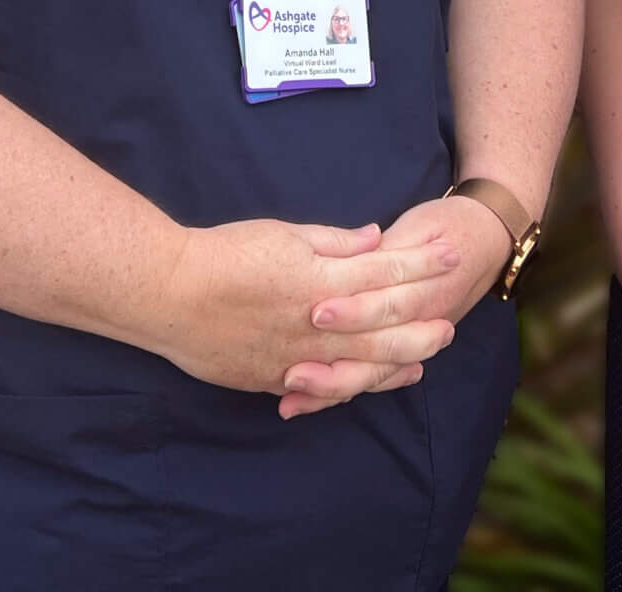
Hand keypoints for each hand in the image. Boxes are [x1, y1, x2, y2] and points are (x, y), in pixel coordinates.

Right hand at [147, 218, 459, 399]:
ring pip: (361, 365)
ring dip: (398, 362)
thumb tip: (374, 240)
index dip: (421, 263)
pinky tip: (371, 384)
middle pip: (385, 326)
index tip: (450, 254)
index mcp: (321, 279)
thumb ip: (334, 242)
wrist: (169, 293)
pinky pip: (324, 388)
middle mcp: (317, 323)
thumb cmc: (223, 253)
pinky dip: (353, 386)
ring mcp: (297, 357)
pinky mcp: (274, 378)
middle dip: (422, 324)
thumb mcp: (283, 233)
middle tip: (452, 325)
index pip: (385, 271)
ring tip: (425, 359)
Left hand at [277, 194, 513, 418]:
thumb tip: (361, 253)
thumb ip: (389, 246)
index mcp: (425, 290)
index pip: (387, 306)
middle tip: (293, 371)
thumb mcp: (420, 227)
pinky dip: (332, 393)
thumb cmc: (446, 226)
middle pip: (374, 353)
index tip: (316, 313)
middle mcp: (418, 324)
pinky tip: (295, 404)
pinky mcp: (396, 350)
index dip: (353, 311)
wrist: (486, 241)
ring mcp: (408, 342)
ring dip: (329, 387)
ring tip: (291, 389)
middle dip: (333, 365)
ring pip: (369, 376)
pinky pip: (364, 380)